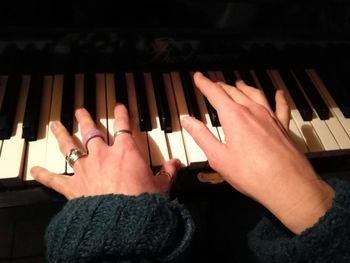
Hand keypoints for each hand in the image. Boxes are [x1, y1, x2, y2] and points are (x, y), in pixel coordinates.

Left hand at [31, 104, 179, 199]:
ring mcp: (85, 169)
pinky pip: (55, 179)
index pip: (124, 126)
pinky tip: (35, 170)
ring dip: (62, 134)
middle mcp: (102, 155)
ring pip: (70, 147)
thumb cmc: (142, 202)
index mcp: (126, 152)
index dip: (122, 114)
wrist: (122, 221)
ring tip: (55, 125)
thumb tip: (176, 165)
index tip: (120, 106)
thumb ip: (167, 173)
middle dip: (86, 119)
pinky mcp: (73, 187)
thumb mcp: (160, 186)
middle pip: (92, 131)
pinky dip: (45, 175)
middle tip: (80, 111)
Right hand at [181, 72, 334, 233]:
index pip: (215, 93)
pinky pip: (280, 106)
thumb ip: (201, 136)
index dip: (204, 84)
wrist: (287, 184)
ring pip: (255, 94)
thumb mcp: (218, 157)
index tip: (198, 77)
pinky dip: (278, 98)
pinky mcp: (283, 126)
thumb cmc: (250, 173)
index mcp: (233, 116)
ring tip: (238, 83)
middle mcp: (252, 110)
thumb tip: (187, 120)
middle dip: (221, 86)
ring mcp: (270, 116)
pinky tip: (278, 93)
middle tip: (214, 84)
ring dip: (244, 88)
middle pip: (234, 92)